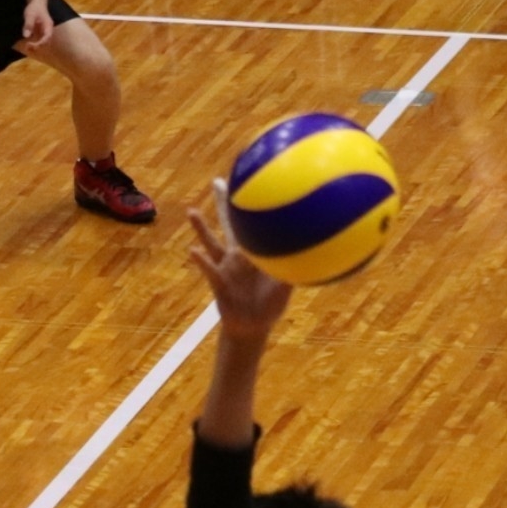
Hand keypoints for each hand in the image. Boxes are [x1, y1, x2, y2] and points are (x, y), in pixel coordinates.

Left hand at [21, 2, 53, 49]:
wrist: (37, 3)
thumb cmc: (35, 8)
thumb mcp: (30, 15)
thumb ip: (28, 25)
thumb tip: (26, 36)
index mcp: (48, 26)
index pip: (47, 37)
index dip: (41, 43)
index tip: (32, 45)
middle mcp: (48, 31)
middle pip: (46, 42)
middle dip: (38, 46)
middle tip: (28, 47)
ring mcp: (44, 32)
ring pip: (42, 42)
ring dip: (35, 46)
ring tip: (26, 47)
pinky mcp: (40, 33)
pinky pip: (38, 40)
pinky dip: (33, 43)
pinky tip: (26, 43)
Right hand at [189, 179, 292, 342]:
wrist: (253, 326)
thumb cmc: (270, 305)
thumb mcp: (286, 286)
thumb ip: (296, 270)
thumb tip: (315, 257)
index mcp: (254, 253)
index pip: (254, 225)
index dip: (252, 207)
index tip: (251, 183)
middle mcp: (237, 255)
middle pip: (229, 224)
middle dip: (224, 204)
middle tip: (218, 181)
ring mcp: (225, 267)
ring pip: (212, 243)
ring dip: (202, 228)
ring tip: (191, 211)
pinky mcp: (217, 282)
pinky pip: (208, 269)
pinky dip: (201, 260)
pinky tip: (192, 251)